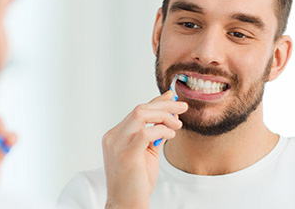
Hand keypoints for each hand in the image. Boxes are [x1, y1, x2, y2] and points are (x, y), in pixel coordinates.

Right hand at [102, 91, 187, 208]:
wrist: (126, 205)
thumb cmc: (136, 182)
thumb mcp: (147, 153)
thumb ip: (155, 135)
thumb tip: (169, 117)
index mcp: (115, 135)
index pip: (137, 111)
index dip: (156, 101)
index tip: (172, 97)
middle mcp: (113, 137)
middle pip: (140, 109)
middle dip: (164, 105)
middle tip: (182, 107)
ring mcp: (117, 145)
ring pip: (141, 114)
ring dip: (164, 115)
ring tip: (177, 125)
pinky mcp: (126, 155)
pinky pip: (146, 132)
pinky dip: (162, 130)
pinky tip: (171, 136)